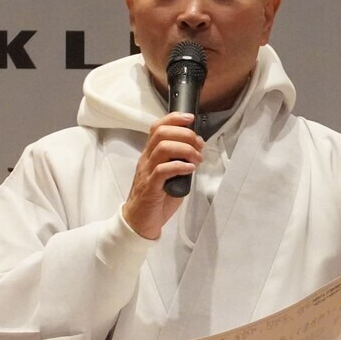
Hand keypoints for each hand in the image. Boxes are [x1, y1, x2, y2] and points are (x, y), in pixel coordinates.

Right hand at [121, 112, 203, 238]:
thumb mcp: (170, 175)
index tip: (190, 118)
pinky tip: (190, 169)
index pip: (157, 127)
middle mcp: (147, 159)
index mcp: (150, 154)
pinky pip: (163, 170)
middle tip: (200, 145)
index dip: (174, 119)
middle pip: (161, 134)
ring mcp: (147, 172)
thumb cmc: (157, 198)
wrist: (140, 221)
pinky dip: (180, 166)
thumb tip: (197, 152)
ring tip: (197, 159)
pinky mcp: (150, 186)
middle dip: (185, 134)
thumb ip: (179, 162)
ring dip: (185, 150)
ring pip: (162, 148)